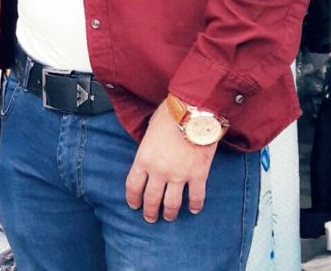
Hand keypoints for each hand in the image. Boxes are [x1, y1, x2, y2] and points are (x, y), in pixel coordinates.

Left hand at [125, 100, 216, 222]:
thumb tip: (150, 155)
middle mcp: (159, 171)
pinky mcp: (198, 175)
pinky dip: (194, 206)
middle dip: (149, 212)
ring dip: (169, 213)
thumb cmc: (169, 115)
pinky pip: (196, 197)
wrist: (192, 111)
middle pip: (151, 199)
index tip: (134, 205)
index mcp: (144, 158)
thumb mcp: (150, 130)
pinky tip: (193, 209)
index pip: (133, 185)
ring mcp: (179, 175)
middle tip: (150, 218)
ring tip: (169, 217)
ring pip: (171, 204)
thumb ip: (148, 147)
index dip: (132, 198)